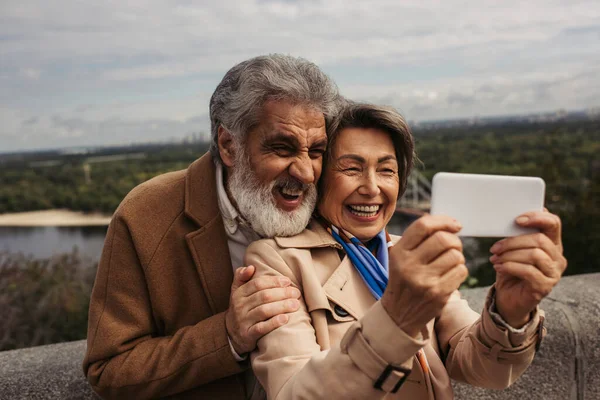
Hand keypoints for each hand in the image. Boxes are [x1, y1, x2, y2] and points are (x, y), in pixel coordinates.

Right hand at [225, 265, 300, 354]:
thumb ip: (241, 276)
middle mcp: (239, 306)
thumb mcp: (237, 291)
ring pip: (264, 311)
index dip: (274, 281)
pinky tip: (286, 318)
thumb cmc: (241, 307)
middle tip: (296, 293)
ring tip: (296, 304)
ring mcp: (243, 321)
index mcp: (238, 293)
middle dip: (282, 293)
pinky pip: (262, 328)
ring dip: (282, 306)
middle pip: (263, 296)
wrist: (231, 333)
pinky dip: (274, 322)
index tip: (288, 281)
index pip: (258, 284)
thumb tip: (251, 267)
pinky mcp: (247, 335)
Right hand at [381, 215, 468, 337]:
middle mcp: (409, 265)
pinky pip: (461, 271)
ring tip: (450, 263)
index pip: (423, 226)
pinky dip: (460, 270)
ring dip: (458, 256)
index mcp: (399, 252)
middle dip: (454, 240)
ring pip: (455, 255)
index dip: (443, 221)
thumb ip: (418, 239)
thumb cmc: (404, 279)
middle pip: (443, 239)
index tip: (455, 225)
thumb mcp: (401, 257)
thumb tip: (449, 223)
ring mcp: (424, 280)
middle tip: (453, 246)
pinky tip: (450, 274)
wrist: (398, 314)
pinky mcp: (438, 294)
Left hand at [490, 210, 566, 327]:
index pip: (553, 224)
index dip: (537, 218)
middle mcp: (558, 258)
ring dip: (510, 255)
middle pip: (539, 240)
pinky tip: (498, 267)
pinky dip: (510, 267)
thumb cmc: (510, 271)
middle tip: (495, 248)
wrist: (508, 298)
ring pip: (534, 255)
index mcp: (552, 244)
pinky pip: (528, 271)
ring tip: (495, 259)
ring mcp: (554, 273)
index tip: (517, 220)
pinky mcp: (545, 286)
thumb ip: (517, 236)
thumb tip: (513, 218)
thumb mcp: (513, 250)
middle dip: (513, 242)